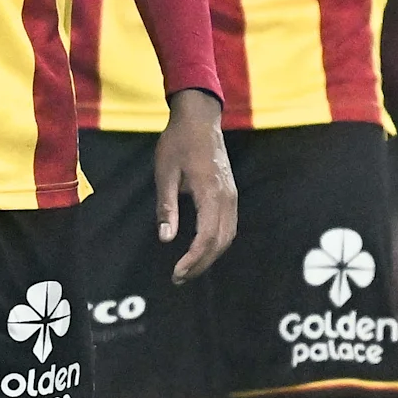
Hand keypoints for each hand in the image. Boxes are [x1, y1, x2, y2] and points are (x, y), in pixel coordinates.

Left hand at [155, 89, 235, 282]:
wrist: (200, 119)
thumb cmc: (178, 143)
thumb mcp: (165, 173)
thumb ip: (167, 207)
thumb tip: (166, 239)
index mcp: (210, 192)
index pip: (206, 236)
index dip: (193, 259)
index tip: (177, 273)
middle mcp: (226, 197)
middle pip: (220, 242)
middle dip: (201, 264)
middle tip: (179, 278)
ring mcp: (232, 196)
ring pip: (228, 236)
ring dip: (210, 256)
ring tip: (188, 269)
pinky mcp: (231, 194)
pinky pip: (228, 226)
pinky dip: (217, 243)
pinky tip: (201, 249)